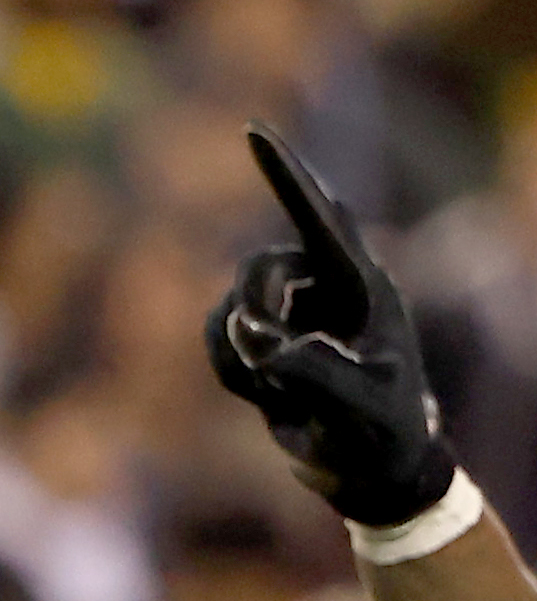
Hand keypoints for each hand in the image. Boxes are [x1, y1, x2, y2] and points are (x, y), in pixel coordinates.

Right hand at [209, 125, 453, 527]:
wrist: (375, 469)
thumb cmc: (381, 432)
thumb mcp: (355, 403)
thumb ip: (306, 367)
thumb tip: (251, 337)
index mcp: (362, 287)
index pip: (318, 219)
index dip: (285, 175)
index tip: (253, 131)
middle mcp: (327, 292)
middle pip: (263, 266)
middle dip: (252, 308)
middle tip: (265, 356)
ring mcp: (296, 317)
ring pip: (232, 305)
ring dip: (237, 348)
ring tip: (273, 388)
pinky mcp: (269, 344)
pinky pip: (219, 337)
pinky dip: (226, 363)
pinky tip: (260, 390)